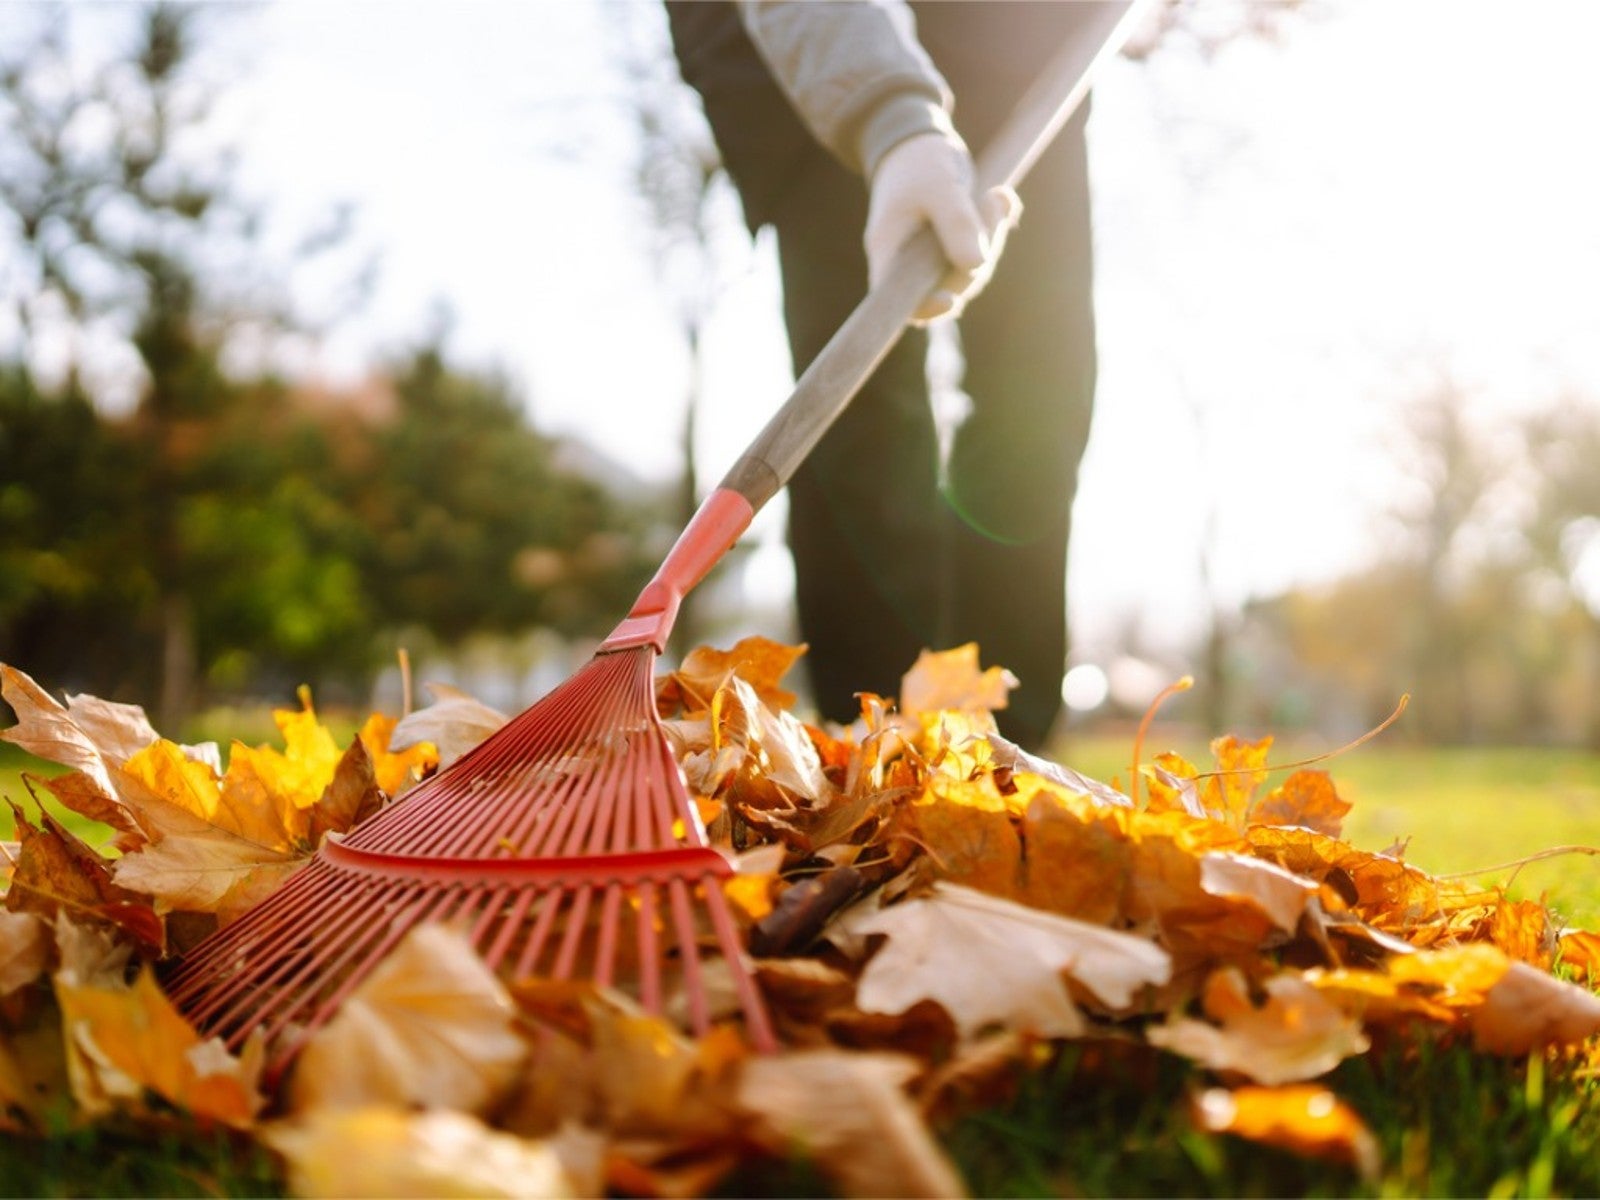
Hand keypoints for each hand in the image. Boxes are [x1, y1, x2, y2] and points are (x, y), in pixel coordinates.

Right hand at [864, 131, 1020, 321]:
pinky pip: (979, 251)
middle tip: (993, 205)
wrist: (917, 137)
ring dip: (992, 237)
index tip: (951, 300)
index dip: (925, 309)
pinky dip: (995, 227)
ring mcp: (931, 256)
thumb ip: (956, 222)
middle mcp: (908, 261)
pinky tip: (1003, 198)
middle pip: (947, 287)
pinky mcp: (952, 244)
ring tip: (998, 196)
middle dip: (978, 258)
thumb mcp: (939, 185)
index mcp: (889, 251)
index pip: (900, 300)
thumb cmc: (918, 160)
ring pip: (968, 271)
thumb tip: (976, 264)